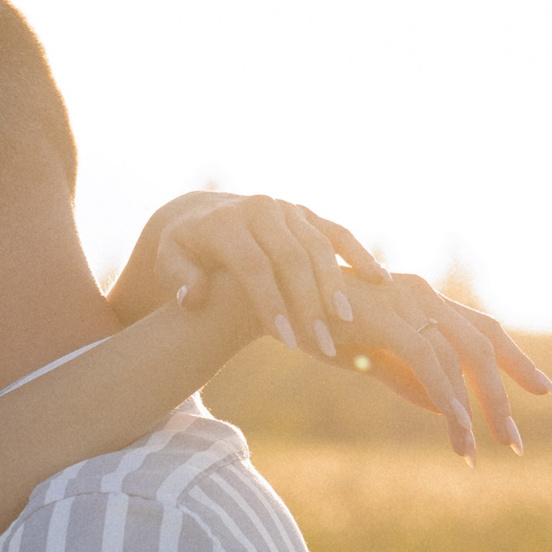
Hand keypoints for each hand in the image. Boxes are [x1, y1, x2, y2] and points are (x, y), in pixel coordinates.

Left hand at [108, 191, 387, 355]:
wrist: (201, 215)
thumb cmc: (184, 251)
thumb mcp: (169, 262)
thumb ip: (178, 279)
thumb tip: (193, 297)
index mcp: (227, 223)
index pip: (254, 266)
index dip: (272, 304)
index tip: (287, 341)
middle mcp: (261, 208)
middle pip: (292, 258)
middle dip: (308, 302)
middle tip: (321, 342)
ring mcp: (288, 209)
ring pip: (320, 246)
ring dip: (336, 285)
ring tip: (347, 323)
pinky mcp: (308, 214)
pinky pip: (338, 233)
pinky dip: (360, 255)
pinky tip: (382, 281)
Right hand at [327, 272, 551, 461]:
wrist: (266, 300)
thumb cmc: (316, 325)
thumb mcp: (372, 358)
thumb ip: (409, 379)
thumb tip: (445, 407)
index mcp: (422, 302)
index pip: (483, 331)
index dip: (517, 361)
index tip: (545, 393)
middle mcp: (422, 295)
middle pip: (484, 343)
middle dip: (506, 393)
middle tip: (516, 441)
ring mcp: (405, 301)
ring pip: (463, 356)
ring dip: (476, 407)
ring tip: (480, 448)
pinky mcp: (385, 316)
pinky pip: (429, 360)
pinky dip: (448, 396)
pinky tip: (457, 427)